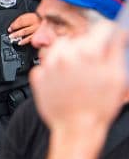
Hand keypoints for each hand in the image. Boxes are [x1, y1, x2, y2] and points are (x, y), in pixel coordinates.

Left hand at [8, 11, 40, 45]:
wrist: (47, 20)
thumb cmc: (36, 18)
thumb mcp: (28, 16)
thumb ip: (20, 20)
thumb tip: (12, 26)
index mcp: (32, 18)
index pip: (21, 21)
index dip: (14, 25)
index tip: (10, 29)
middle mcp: (35, 24)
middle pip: (23, 28)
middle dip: (16, 33)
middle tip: (10, 35)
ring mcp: (38, 30)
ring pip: (26, 33)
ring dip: (18, 37)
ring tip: (13, 38)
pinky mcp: (39, 35)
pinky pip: (31, 39)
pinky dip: (24, 41)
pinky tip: (20, 43)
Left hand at [30, 21, 127, 150]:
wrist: (76, 128)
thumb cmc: (98, 107)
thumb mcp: (116, 77)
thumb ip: (116, 51)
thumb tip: (120, 34)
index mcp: (88, 53)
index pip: (101, 29)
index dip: (109, 35)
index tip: (109, 41)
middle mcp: (66, 55)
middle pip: (79, 39)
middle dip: (87, 48)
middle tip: (93, 66)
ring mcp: (49, 65)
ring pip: (60, 48)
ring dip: (69, 55)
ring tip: (77, 73)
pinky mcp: (38, 76)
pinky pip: (47, 63)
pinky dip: (55, 69)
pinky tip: (64, 82)